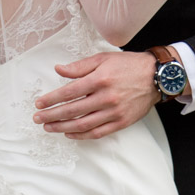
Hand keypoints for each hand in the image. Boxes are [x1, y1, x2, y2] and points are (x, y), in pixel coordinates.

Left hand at [34, 50, 158, 138]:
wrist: (156, 77)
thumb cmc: (129, 65)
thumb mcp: (103, 59)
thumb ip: (80, 66)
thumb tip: (59, 70)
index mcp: (100, 79)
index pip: (68, 92)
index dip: (51, 100)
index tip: (39, 103)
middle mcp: (106, 97)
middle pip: (72, 111)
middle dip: (52, 116)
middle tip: (38, 118)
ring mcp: (114, 112)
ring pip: (83, 124)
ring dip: (62, 127)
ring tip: (49, 127)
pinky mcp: (121, 122)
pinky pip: (97, 133)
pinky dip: (81, 135)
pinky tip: (69, 133)